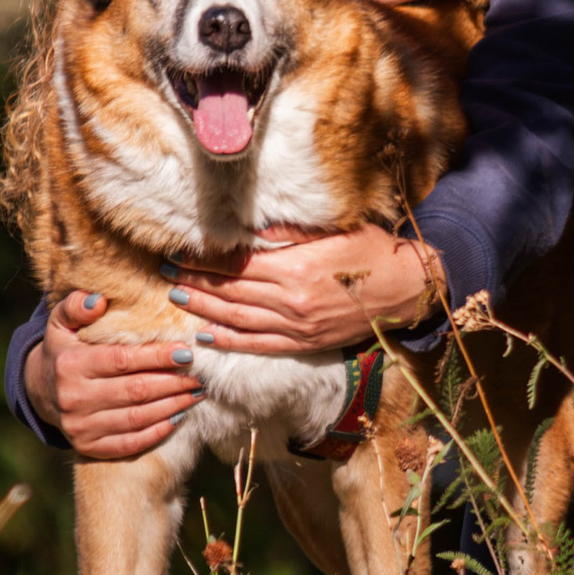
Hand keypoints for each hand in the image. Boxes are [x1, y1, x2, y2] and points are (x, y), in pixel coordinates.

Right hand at [23, 291, 201, 460]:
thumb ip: (76, 306)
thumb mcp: (61, 323)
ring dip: (172, 406)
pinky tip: (178, 417)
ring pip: (137, 418)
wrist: (41, 391)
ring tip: (196, 393)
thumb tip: (98, 301)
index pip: (122, 360)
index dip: (157, 357)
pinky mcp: (89, 448)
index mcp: (69, 365)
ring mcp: (80, 427)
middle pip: (135, 391)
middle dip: (173, 383)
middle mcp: (73, 399)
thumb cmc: (63, 350)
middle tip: (200, 374)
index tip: (187, 351)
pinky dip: (157, 431)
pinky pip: (130, 443)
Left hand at [165, 225, 438, 354]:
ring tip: (178, 297)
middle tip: (166, 274)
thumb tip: (248, 230)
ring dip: (204, 309)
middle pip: (231, 291)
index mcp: (297, 267)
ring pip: (238, 319)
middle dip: (195, 281)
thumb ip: (288, 233)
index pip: (237, 264)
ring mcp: (298, 326)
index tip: (180, 252)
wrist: (407, 290)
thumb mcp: (332, 231)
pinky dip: (229, 341)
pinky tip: (206, 336)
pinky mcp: (305, 343)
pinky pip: (259, 344)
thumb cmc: (373, 251)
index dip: (205, 260)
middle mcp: (292, 300)